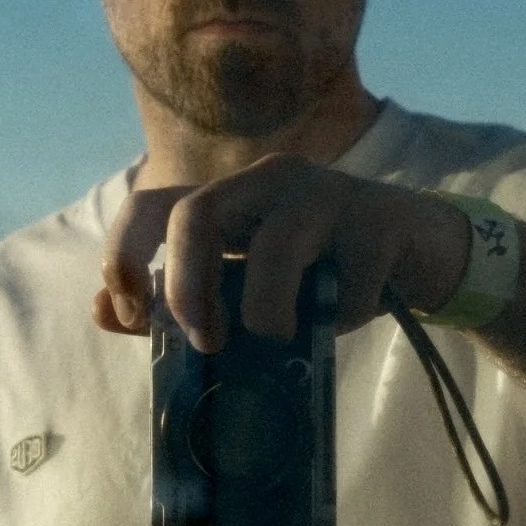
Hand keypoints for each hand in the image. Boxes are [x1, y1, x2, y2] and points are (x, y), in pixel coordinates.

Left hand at [95, 153, 473, 349]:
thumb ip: (181, 301)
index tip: (128, 312)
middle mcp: (267, 182)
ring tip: (281, 340)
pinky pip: (345, 280)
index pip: (151, 205)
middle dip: (188, 287)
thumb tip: (104, 310)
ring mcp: (324, 193)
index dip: (124, 255)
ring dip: (267, 311)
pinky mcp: (375, 219)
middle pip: (196, 213)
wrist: (421, 255)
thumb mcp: (248, 292)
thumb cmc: (324, 276)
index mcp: (229, 199)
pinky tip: (351, 314)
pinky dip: (343, 314)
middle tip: (205, 342)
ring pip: (272, 247)